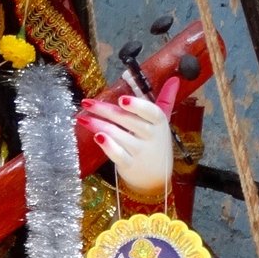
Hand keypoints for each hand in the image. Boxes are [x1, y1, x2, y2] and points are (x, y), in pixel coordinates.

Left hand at [78, 76, 179, 198]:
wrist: (156, 179)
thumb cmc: (156, 145)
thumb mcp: (163, 123)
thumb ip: (166, 100)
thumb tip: (175, 79)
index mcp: (159, 123)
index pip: (151, 112)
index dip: (137, 105)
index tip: (121, 99)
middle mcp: (151, 136)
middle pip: (128, 121)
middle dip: (105, 110)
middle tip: (87, 103)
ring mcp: (141, 152)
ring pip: (119, 136)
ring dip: (99, 125)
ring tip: (83, 119)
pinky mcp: (130, 165)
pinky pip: (118, 155)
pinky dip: (108, 146)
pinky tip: (97, 137)